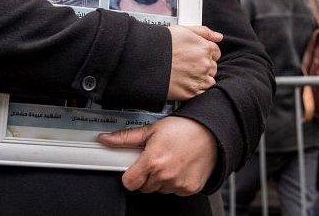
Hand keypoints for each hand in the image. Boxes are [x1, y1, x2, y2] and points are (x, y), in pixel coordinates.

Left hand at [98, 116, 217, 195]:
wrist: (212, 133)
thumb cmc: (183, 128)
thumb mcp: (152, 129)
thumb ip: (126, 137)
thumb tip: (106, 139)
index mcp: (152, 161)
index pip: (129, 182)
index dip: (130, 175)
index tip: (135, 168)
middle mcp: (164, 175)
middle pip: (144, 187)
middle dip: (146, 176)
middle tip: (156, 160)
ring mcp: (178, 184)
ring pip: (159, 190)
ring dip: (161, 179)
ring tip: (170, 161)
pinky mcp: (189, 188)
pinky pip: (175, 191)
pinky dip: (175, 182)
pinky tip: (180, 167)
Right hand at [167, 26, 221, 100]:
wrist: (145, 60)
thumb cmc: (161, 44)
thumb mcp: (183, 30)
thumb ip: (204, 32)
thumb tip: (218, 37)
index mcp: (204, 48)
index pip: (216, 52)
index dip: (206, 53)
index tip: (197, 55)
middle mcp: (204, 64)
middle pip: (212, 67)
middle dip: (203, 66)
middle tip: (188, 65)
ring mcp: (198, 79)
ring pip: (209, 81)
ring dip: (201, 78)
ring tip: (185, 74)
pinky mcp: (191, 92)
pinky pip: (201, 92)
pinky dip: (195, 89)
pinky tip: (184, 82)